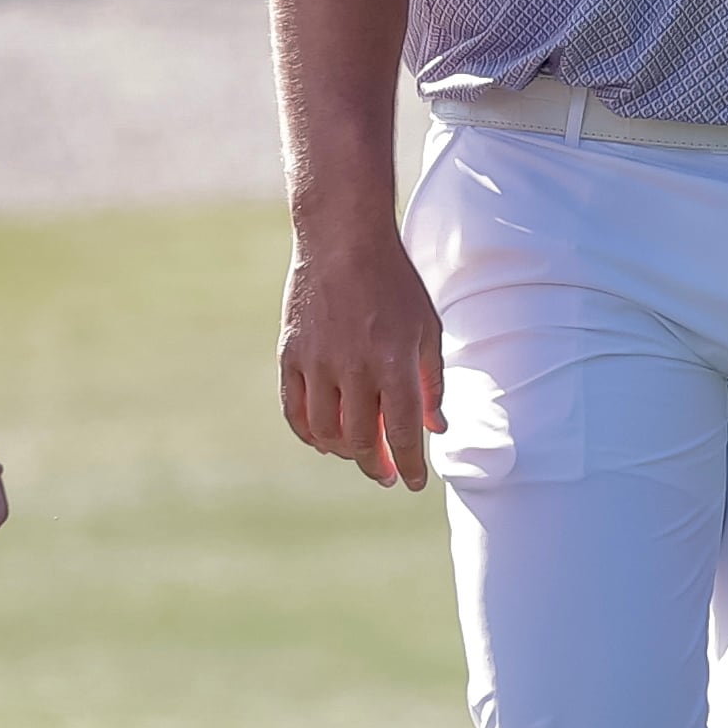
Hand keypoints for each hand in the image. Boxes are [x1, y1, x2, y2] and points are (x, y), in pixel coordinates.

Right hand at [280, 224, 443, 489]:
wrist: (343, 243)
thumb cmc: (395, 286)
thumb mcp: (428, 329)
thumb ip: (432, 383)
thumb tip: (437, 428)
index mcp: (394, 363)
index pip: (403, 432)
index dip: (410, 465)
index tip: (415, 484)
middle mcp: (353, 368)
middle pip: (360, 440)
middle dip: (376, 465)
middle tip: (386, 474)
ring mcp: (317, 363)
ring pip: (325, 431)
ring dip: (343, 452)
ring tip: (359, 455)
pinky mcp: (290, 356)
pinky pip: (294, 410)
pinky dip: (309, 434)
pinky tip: (325, 441)